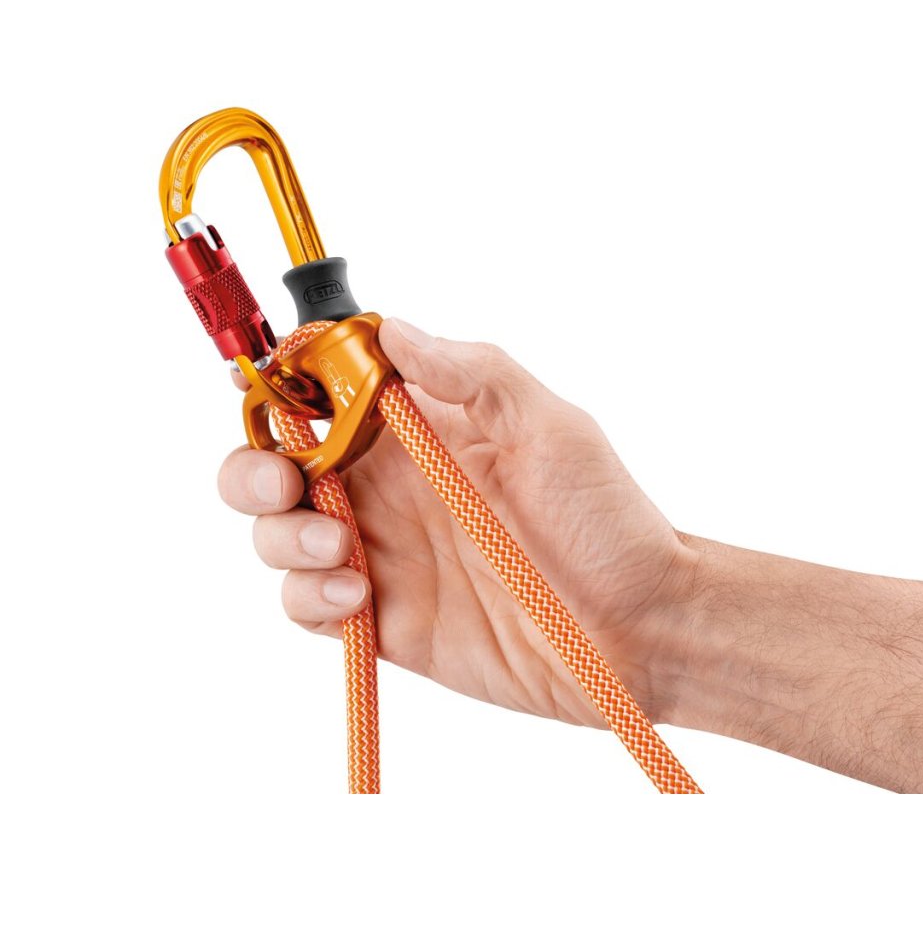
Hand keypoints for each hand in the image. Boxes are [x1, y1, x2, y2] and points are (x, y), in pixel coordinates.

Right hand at [218, 319, 697, 726]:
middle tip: (282, 482)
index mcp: (419, 430)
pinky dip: (307, 597)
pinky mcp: (384, 618)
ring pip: (278, 535)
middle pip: (277, 465)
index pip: (324, 394)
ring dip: (281, 535)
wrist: (638, 627)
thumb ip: (471, 373)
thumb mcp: (549, 426)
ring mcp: (382, 552)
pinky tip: (355, 595)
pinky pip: (308, 605)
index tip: (266, 386)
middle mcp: (389, 486)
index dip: (283, 385)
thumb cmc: (604, 518)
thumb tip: (391, 328)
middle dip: (252, 470)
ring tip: (340, 547)